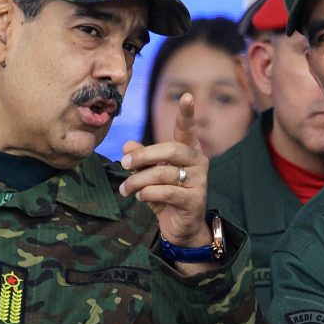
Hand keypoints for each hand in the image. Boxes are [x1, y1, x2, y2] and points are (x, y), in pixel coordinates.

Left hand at [119, 92, 211, 249]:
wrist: (181, 228)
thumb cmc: (165, 195)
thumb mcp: (150, 174)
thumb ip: (140, 158)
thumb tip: (127, 145)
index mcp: (188, 150)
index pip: (187, 129)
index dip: (187, 113)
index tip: (187, 96)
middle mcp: (198, 162)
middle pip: (171, 149)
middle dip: (143, 155)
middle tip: (124, 164)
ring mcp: (199, 181)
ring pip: (164, 173)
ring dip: (138, 181)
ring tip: (126, 189)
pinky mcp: (194, 200)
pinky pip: (167, 192)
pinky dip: (148, 194)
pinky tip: (140, 197)